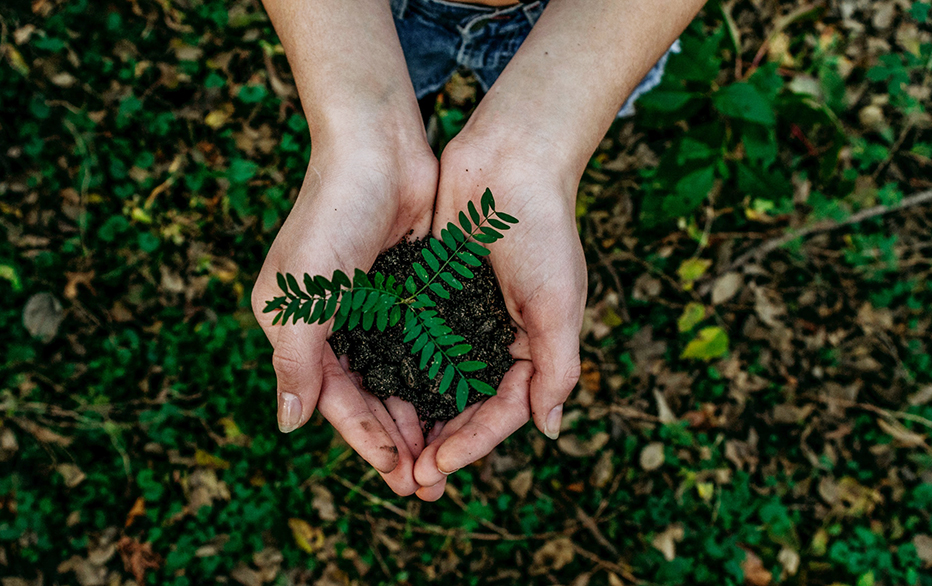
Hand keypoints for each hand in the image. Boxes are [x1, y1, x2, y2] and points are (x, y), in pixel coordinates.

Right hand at [252, 136, 437, 495]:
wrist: (378, 147)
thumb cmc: (332, 215)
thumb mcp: (303, 294)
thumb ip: (296, 361)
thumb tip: (289, 425)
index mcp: (298, 328)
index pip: (334, 400)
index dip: (366, 440)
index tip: (399, 476)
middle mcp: (333, 324)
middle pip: (367, 397)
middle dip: (396, 440)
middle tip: (429, 483)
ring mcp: (371, 308)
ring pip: (397, 378)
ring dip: (419, 416)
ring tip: (447, 455)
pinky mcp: (406, 291)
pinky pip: (421, 346)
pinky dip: (436, 376)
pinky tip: (459, 403)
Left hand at [412, 135, 585, 499]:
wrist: (509, 160)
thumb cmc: (542, 230)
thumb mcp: (559, 303)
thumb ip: (557, 367)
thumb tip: (549, 429)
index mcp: (531, 347)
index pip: (501, 411)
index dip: (472, 443)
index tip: (438, 467)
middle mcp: (494, 339)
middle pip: (464, 406)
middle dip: (439, 443)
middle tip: (409, 479)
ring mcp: (461, 318)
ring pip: (433, 381)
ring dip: (414, 417)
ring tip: (389, 451)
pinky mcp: (431, 293)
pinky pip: (412, 342)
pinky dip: (396, 370)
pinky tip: (372, 393)